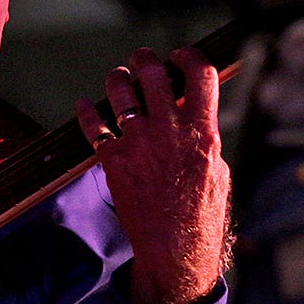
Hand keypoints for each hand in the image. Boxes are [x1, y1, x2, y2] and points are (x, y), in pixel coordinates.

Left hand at [75, 47, 231, 303]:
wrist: (174, 248)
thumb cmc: (201, 212)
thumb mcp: (218, 170)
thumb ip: (205, 137)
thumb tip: (197, 114)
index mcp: (202, 132)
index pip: (200, 74)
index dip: (189, 56)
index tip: (180, 55)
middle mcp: (169, 131)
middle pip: (154, 73)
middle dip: (146, 58)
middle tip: (143, 58)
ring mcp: (139, 144)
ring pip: (121, 91)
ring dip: (118, 78)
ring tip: (119, 77)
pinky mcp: (114, 160)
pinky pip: (94, 126)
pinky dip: (87, 112)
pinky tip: (85, 106)